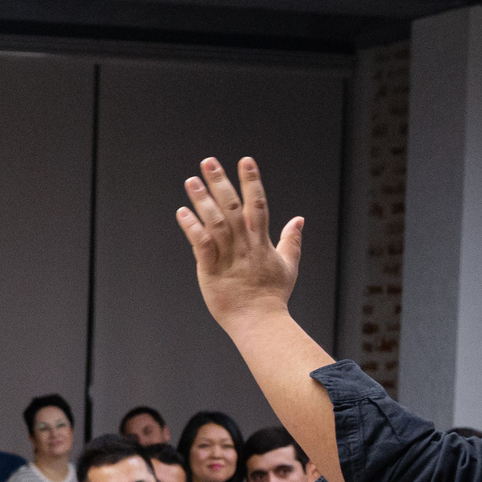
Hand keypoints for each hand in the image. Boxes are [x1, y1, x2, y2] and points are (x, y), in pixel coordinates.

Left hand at [177, 156, 305, 327]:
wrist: (259, 322)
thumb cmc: (272, 295)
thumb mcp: (288, 264)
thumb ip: (291, 239)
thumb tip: (299, 219)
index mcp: (261, 241)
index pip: (258, 204)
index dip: (252, 181)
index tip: (246, 160)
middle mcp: (245, 244)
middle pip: (232, 206)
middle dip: (220, 182)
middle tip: (208, 161)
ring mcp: (228, 256)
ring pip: (215, 222)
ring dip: (202, 200)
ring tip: (191, 181)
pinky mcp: (211, 270)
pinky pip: (201, 245)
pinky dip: (192, 228)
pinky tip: (182, 212)